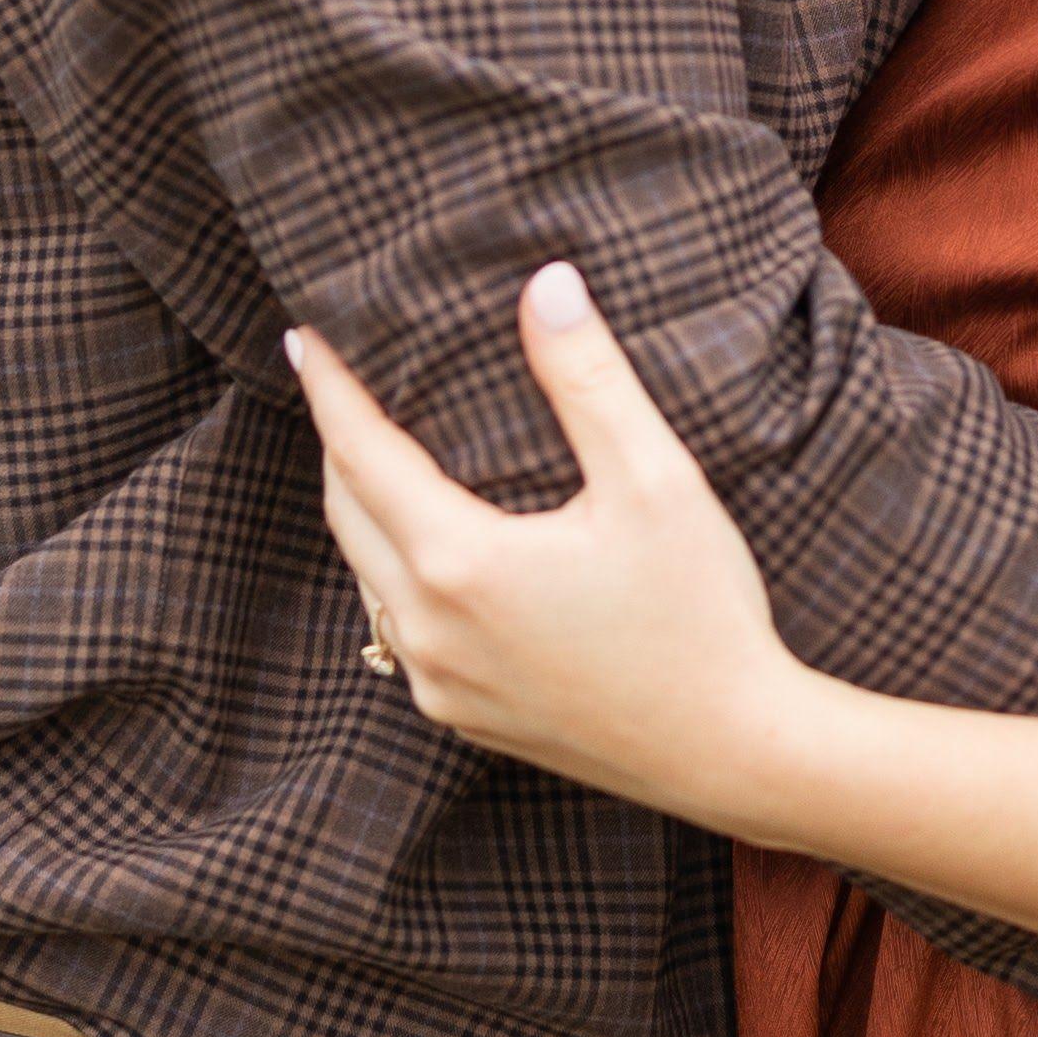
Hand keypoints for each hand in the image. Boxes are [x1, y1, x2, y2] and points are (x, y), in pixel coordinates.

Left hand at [286, 266, 823, 830]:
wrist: (732, 752)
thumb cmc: (700, 613)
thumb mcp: (655, 479)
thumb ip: (588, 377)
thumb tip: (546, 283)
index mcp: (460, 562)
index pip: (360, 452)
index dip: (328, 388)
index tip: (304, 335)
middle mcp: (429, 629)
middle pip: (346, 513)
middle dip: (334, 441)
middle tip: (334, 380)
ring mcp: (439, 683)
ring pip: (366, 576)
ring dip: (361, 509)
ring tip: (374, 450)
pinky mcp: (463, 716)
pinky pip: (398, 628)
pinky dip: (393, 571)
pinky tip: (429, 546)